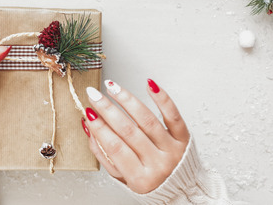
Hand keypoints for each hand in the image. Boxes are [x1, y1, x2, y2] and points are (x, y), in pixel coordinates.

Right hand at [82, 79, 189, 193]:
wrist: (182, 187)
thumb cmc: (149, 181)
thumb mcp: (122, 176)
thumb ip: (103, 154)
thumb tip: (89, 127)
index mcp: (140, 178)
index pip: (115, 148)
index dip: (100, 128)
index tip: (88, 112)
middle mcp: (158, 164)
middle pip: (128, 131)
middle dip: (107, 110)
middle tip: (94, 95)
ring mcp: (172, 149)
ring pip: (147, 120)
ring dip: (127, 100)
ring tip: (112, 87)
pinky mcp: (184, 137)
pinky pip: (172, 114)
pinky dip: (161, 98)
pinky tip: (149, 84)